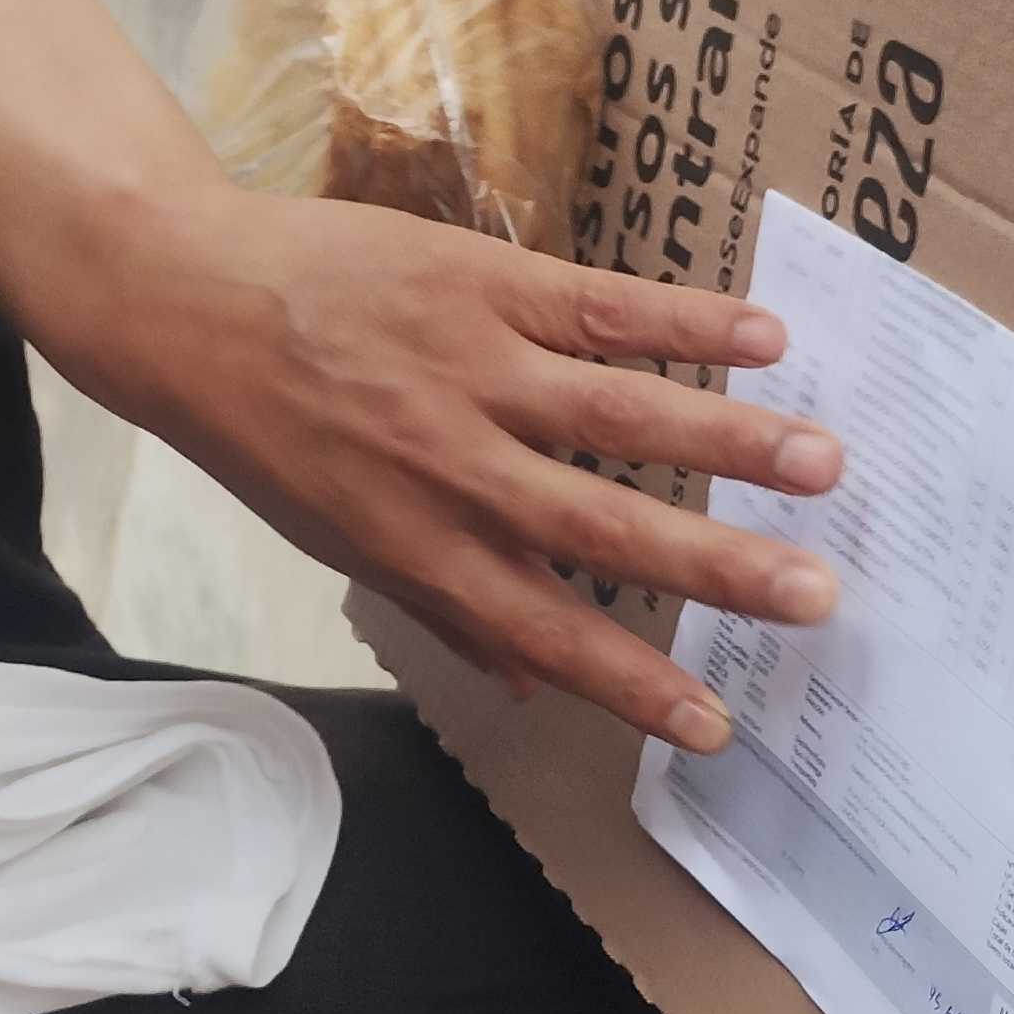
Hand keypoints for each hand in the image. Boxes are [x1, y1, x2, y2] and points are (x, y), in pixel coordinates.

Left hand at [48, 186, 844, 746]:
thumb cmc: (266, 433)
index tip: (717, 726)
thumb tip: (535, 688)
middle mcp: (455, 471)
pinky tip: (768, 338)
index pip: (547, 633)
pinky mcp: (484, 286)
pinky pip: (603, 308)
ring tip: (825, 464)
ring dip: (730, 439)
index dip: (633, 685)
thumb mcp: (339, 541)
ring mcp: (475, 372)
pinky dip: (687, 321)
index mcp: (422, 547)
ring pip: (621, 415)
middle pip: (606, 531)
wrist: (188, 300)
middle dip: (720, 569)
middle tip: (818, 599)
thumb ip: (447, 609)